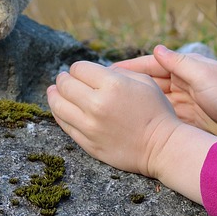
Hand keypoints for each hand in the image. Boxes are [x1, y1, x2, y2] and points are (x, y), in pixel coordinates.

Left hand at [46, 61, 180, 178]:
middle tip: (64, 79)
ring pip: (58, 105)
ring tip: (54, 91)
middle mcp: (97, 104)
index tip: (82, 72)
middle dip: (64, 79)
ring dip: (54, 95)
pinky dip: (59, 114)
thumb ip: (119, 72)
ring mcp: (90, 126)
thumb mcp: (145, 82)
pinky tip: (61, 108)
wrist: (162, 147)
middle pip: (65, 85)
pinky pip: (64, 125)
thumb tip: (97, 71)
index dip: (79, 68)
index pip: (79, 68)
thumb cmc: (157, 112)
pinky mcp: (87, 143)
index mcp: (113, 85)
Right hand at [112, 45, 216, 140]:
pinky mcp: (187, 122)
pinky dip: (148, 119)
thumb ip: (180, 64)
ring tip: (109, 109)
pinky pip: (162, 118)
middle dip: (126, 88)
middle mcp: (182, 85)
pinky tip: (130, 125)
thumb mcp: (204, 76)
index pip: (150, 66)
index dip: (128, 69)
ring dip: (134, 105)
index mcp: (185, 69)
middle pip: (147, 85)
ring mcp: (183, 104)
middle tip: (99, 92)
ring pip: (152, 103)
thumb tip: (157, 48)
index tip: (106, 72)